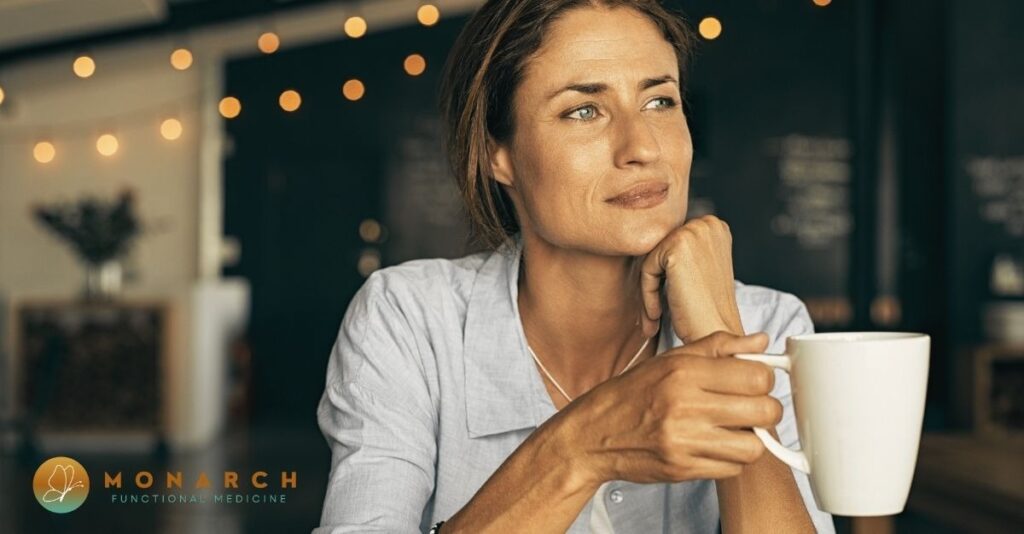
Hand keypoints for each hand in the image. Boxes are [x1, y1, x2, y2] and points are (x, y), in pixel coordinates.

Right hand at [555, 331, 779, 485]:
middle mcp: (684, 405)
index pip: (756, 376)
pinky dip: (730, 459)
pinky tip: (713, 445)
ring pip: (754, 446)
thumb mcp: (670, 360)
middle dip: (765, 409)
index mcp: (683, 372)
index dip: (764, 379)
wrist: (593, 434)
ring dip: (749, 438)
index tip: (754, 382)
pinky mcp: (682, 469)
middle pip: (764, 410)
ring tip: (732, 429)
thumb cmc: (633, 393)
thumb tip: (760, 341)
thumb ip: (718, 347)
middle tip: (750, 407)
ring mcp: (684, 441)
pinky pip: (732, 469)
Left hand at [639, 215, 741, 341]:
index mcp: (715, 226)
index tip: (666, 302)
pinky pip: (647, 269)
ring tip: (654, 318)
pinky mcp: (678, 246)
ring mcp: (694, 232)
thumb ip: (682, 252)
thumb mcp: (698, 270)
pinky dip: (647, 294)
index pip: (671, 244)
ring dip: (649, 291)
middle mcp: (708, 224)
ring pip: (651, 260)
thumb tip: (647, 241)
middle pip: (660, 251)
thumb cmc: (707, 310)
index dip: (665, 277)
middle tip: (655, 315)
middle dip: (655, 283)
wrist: (716, 333)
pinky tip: (657, 315)